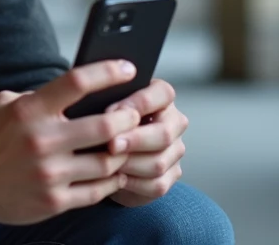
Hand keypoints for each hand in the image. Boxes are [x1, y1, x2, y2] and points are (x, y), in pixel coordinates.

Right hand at [0, 60, 141, 224]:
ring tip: (126, 146)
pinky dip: (111, 181)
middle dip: (129, 119)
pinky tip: (112, 172)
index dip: (108, 72)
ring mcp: (50, 174)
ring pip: (108, 162)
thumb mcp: (5, 105)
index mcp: (30, 110)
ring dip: (122, 153)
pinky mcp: (54, 201)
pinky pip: (98, 191)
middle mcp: (42, 140)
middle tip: (135, 115)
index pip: (77, 83)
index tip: (127, 68)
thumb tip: (77, 88)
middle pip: (106, 126)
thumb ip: (39, 95)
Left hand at [104, 79, 188, 206]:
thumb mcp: (103, 106)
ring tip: (106, 162)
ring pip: (158, 162)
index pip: (163, 93)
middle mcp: (173, 122)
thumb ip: (109, 104)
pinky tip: (115, 177)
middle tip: (110, 144)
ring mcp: (174, 150)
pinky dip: (133, 184)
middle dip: (134, 140)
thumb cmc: (104, 122)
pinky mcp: (171, 175)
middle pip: (164, 133)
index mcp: (161, 98)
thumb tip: (104, 114)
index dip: (138, 103)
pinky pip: (156, 184)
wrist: (104, 152)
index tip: (111, 111)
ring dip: (130, 164)